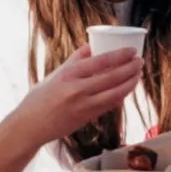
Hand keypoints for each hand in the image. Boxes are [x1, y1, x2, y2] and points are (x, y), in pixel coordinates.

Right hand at [17, 46, 142, 144]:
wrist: (30, 126)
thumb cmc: (40, 98)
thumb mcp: (55, 75)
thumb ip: (74, 61)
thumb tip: (91, 45)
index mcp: (69, 75)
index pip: (100, 62)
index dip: (119, 56)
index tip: (132, 51)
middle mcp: (77, 90)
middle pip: (111, 77)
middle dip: (130, 69)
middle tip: (140, 62)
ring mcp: (83, 106)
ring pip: (114, 93)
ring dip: (129, 83)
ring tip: (138, 75)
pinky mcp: (87, 118)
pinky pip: (109, 105)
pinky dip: (120, 97)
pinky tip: (127, 90)